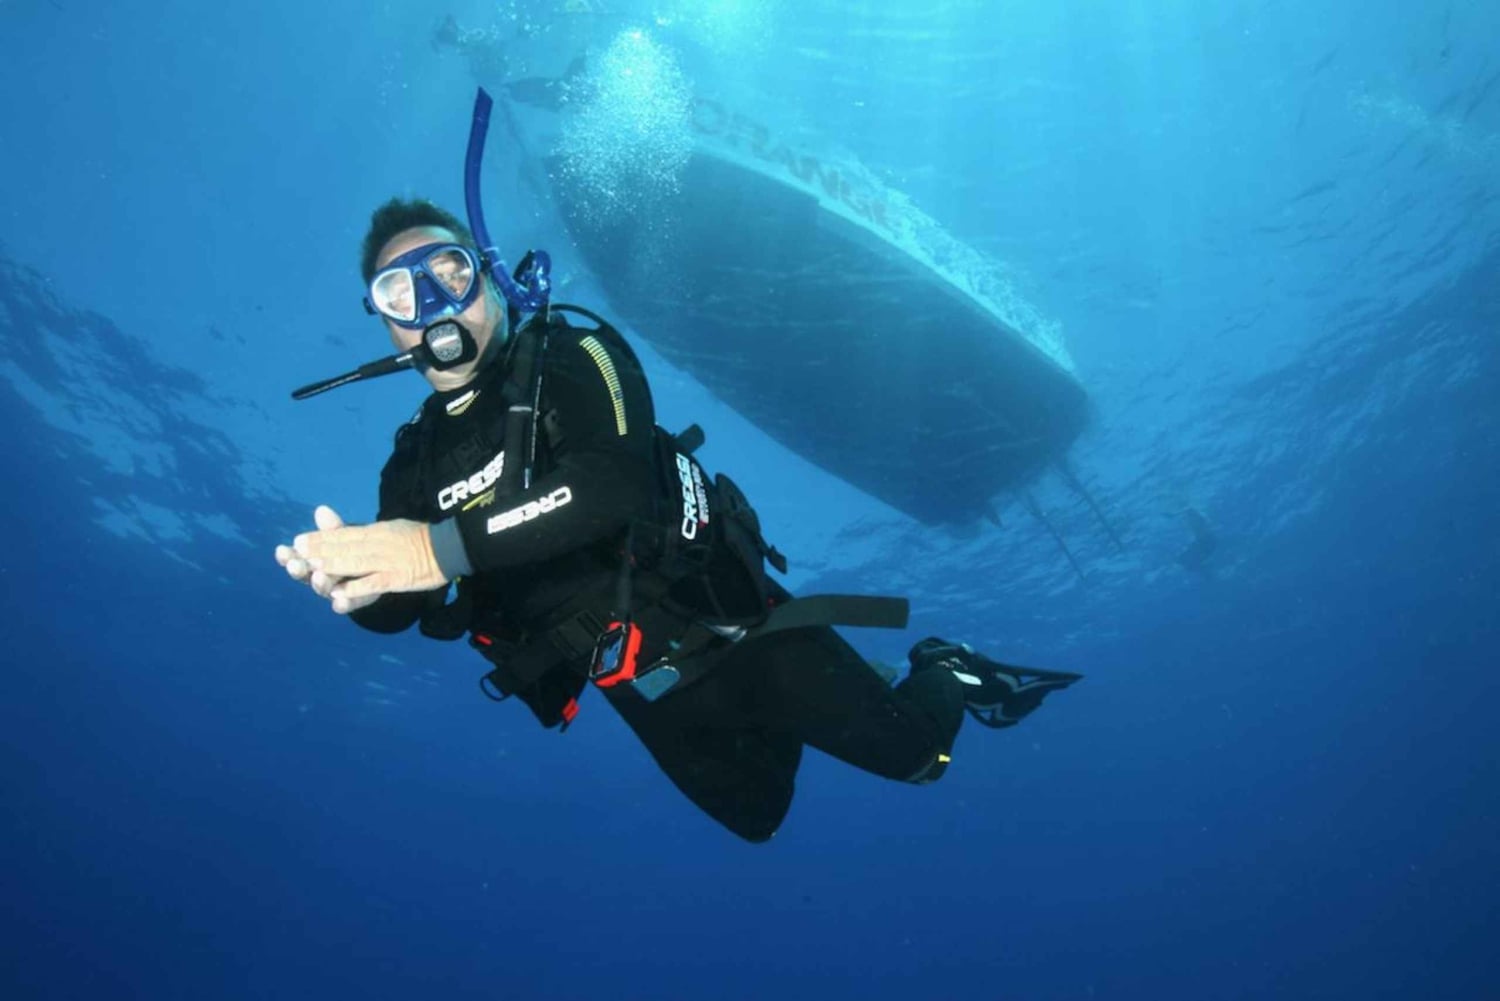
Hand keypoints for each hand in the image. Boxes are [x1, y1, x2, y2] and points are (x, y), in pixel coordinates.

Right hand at [274, 505, 380, 613]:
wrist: (382, 566)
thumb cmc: (354, 549)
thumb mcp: (345, 537)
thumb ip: (334, 529)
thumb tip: (322, 510)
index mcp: (315, 560)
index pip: (297, 557)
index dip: (288, 555)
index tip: (281, 549)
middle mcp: (322, 577)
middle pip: (307, 575)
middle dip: (300, 570)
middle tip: (295, 565)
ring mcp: (338, 591)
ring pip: (325, 590)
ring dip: (320, 585)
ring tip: (319, 577)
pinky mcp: (357, 600)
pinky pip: (349, 604)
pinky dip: (344, 604)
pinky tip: (340, 603)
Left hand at [291, 508, 447, 608]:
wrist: (449, 547)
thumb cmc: (418, 538)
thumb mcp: (390, 528)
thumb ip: (365, 531)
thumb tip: (343, 526)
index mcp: (376, 532)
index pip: (344, 534)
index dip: (320, 538)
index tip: (298, 541)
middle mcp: (378, 544)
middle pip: (345, 547)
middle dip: (320, 551)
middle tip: (297, 553)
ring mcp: (387, 562)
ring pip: (356, 564)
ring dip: (334, 566)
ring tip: (313, 569)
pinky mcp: (398, 579)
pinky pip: (374, 584)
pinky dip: (356, 589)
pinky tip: (339, 594)